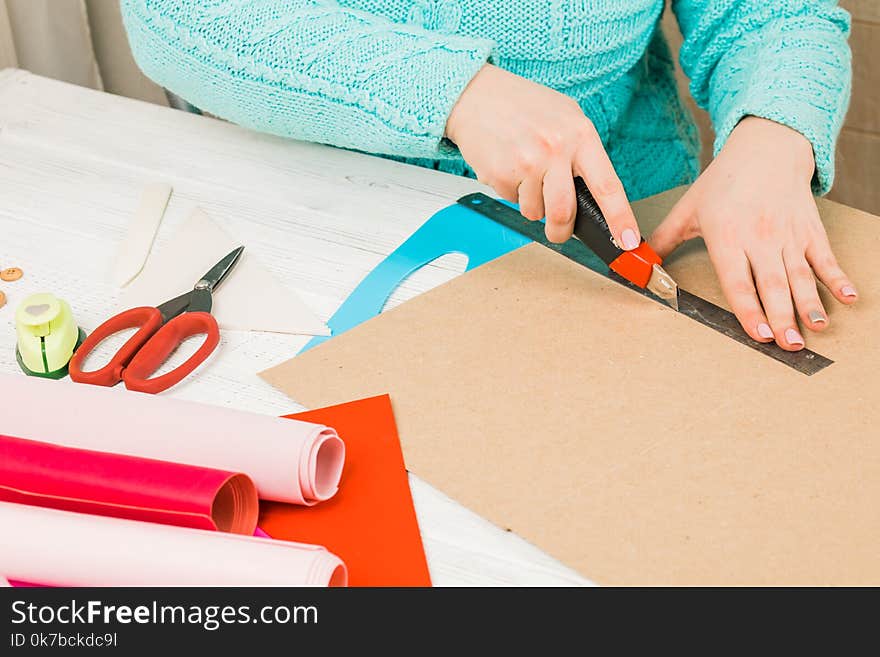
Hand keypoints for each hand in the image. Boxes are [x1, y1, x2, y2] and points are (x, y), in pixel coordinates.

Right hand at [446, 64, 639, 246]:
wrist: (477, 96)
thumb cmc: (523, 106)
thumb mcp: (565, 117)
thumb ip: (581, 153)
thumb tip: (595, 196)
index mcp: (580, 135)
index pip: (607, 186)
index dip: (620, 218)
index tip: (628, 241)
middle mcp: (555, 149)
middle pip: (565, 212)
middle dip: (561, 231)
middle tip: (559, 232)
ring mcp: (527, 163)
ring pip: (535, 211)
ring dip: (531, 204)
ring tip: (525, 175)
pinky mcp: (501, 174)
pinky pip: (512, 201)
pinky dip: (511, 192)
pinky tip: (508, 167)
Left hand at [650, 116, 857, 350]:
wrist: (765, 148)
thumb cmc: (723, 183)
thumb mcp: (688, 208)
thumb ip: (663, 239)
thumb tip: (635, 262)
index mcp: (727, 235)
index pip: (737, 280)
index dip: (749, 309)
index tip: (758, 334)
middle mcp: (760, 237)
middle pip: (772, 283)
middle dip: (782, 316)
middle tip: (789, 344)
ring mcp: (788, 234)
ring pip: (801, 274)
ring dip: (810, 304)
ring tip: (815, 329)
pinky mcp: (810, 229)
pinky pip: (825, 257)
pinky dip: (838, 278)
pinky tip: (848, 298)